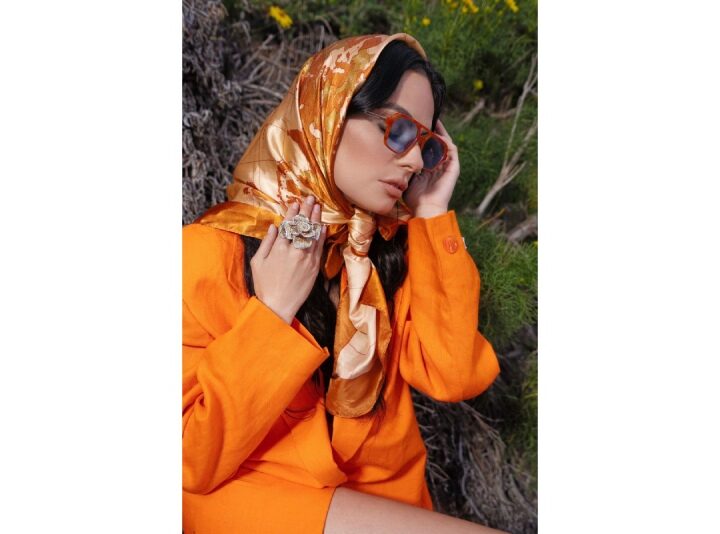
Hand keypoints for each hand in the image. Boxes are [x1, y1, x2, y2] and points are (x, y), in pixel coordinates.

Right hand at [251, 195, 327, 323]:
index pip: (288, 225)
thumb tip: (274, 227)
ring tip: (317, 207)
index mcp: (279, 248)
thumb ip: (267, 243)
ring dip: (315, 219)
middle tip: (310, 199)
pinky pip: (319, 247)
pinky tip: (322, 226)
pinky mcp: (314, 267)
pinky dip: (321, 235)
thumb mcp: (258, 262)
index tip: (295, 203)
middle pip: (302, 226)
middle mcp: (294, 251)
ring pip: (313, 234)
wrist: (278, 306)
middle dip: (306, 210)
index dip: (292, 212)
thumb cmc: (265, 285)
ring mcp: (306, 259)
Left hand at [402, 120, 459, 217]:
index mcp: (429, 167)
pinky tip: (438, 134)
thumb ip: (404, 167)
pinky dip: (446, 141)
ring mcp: (447, 166)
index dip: (422, 137)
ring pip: (445, 144)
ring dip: (440, 133)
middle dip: (432, 131)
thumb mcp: (406, 178)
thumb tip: (392, 155)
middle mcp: (439, 165)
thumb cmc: (414, 198)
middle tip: (425, 118)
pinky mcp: (454, 168)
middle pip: (437, 143)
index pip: (427, 147)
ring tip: (434, 121)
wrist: (426, 209)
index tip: (414, 126)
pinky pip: (452, 150)